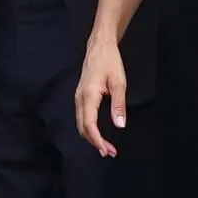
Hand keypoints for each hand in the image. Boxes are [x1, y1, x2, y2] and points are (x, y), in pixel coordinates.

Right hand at [74, 36, 127, 157]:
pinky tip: (99, 133)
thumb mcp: (119, 82)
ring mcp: (78, 97)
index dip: (97, 140)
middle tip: (110, 152)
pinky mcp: (80, 95)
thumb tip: (120, 125)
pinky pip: (82, 117)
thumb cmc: (109, 61)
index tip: (107, 151)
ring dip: (92, 137)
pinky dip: (89, 128)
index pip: (89, 124)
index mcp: (88, 95)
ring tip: (106, 146)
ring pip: (80, 123)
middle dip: (95, 142)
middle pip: (82, 127)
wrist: (99, 45)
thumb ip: (118, 104)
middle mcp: (79, 98)